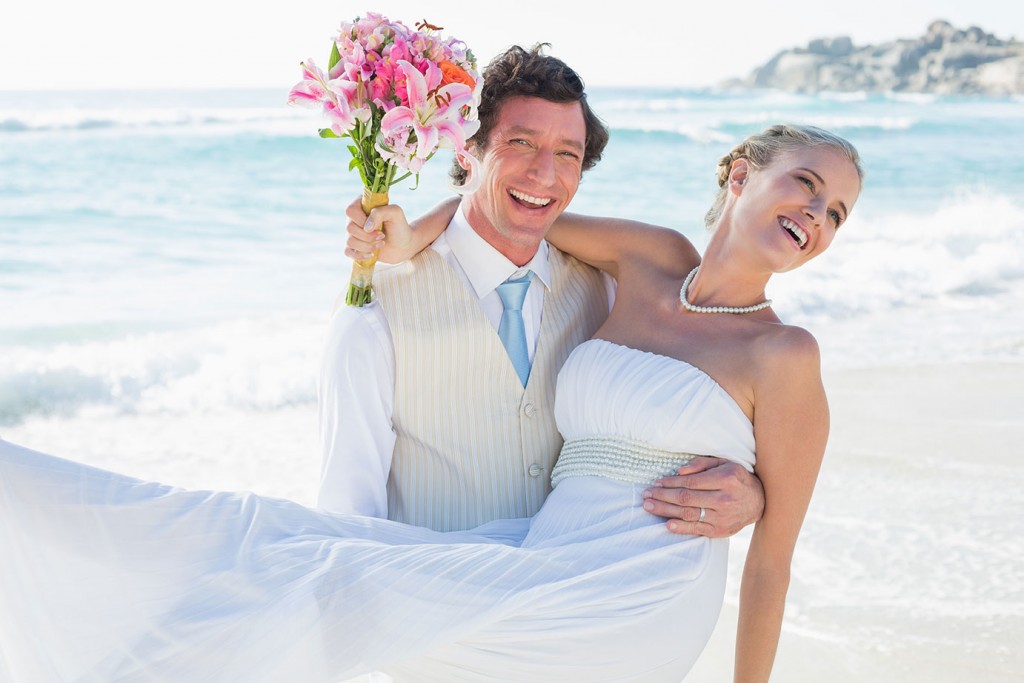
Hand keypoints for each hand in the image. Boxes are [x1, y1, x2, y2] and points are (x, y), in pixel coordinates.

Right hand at [343, 197, 418, 263]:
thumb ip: (380, 212)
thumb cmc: (399, 226)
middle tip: (382, 236)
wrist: (403, 244)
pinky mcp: (354, 247)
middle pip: (349, 228)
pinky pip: (347, 252)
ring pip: (349, 241)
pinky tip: (371, 254)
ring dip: (367, 246)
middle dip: (368, 236)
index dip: (362, 220)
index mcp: (361, 206)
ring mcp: (353, 233)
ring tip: (380, 244)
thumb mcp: (395, 212)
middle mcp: (354, 219)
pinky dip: (359, 255)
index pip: (351, 210)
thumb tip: (366, 227)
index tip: (377, 226)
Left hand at [641, 456, 763, 537]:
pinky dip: (681, 528)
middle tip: (646, 495)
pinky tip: (667, 524)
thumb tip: (679, 471)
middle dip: (662, 496)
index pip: (690, 482)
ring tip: (649, 507)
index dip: (670, 483)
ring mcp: (722, 517)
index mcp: (724, 479)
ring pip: (688, 514)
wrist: (759, 501)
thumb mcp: (724, 463)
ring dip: (665, 511)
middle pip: (685, 498)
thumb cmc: (736, 478)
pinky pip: (697, 529)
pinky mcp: (720, 530)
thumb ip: (701, 464)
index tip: (656, 483)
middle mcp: (723, 499)